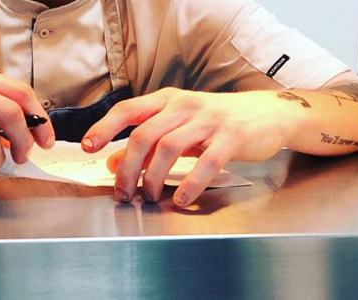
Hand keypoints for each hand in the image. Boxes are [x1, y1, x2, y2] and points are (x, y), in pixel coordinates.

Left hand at [83, 88, 305, 206]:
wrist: (269, 113)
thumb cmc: (218, 121)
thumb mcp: (179, 126)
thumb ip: (147, 142)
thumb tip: (113, 160)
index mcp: (168, 100)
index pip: (128, 110)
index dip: (105, 127)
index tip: (88, 147)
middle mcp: (185, 106)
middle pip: (144, 135)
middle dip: (127, 167)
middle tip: (121, 191)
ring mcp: (209, 120)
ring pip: (169, 148)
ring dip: (153, 178)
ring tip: (148, 196)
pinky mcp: (232, 137)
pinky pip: (206, 162)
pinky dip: (190, 183)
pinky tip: (182, 199)